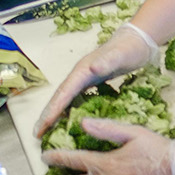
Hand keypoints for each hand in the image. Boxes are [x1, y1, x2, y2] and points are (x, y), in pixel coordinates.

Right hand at [32, 20, 160, 137]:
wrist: (136, 40)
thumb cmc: (129, 48)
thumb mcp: (120, 55)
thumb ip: (107, 61)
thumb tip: (92, 68)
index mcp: (82, 71)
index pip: (64, 93)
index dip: (53, 110)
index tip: (43, 125)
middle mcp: (80, 75)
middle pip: (59, 97)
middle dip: (47, 115)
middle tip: (37, 134)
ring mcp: (84, 79)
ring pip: (65, 99)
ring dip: (55, 114)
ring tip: (46, 131)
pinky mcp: (91, 82)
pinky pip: (75, 99)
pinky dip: (68, 110)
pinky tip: (68, 121)